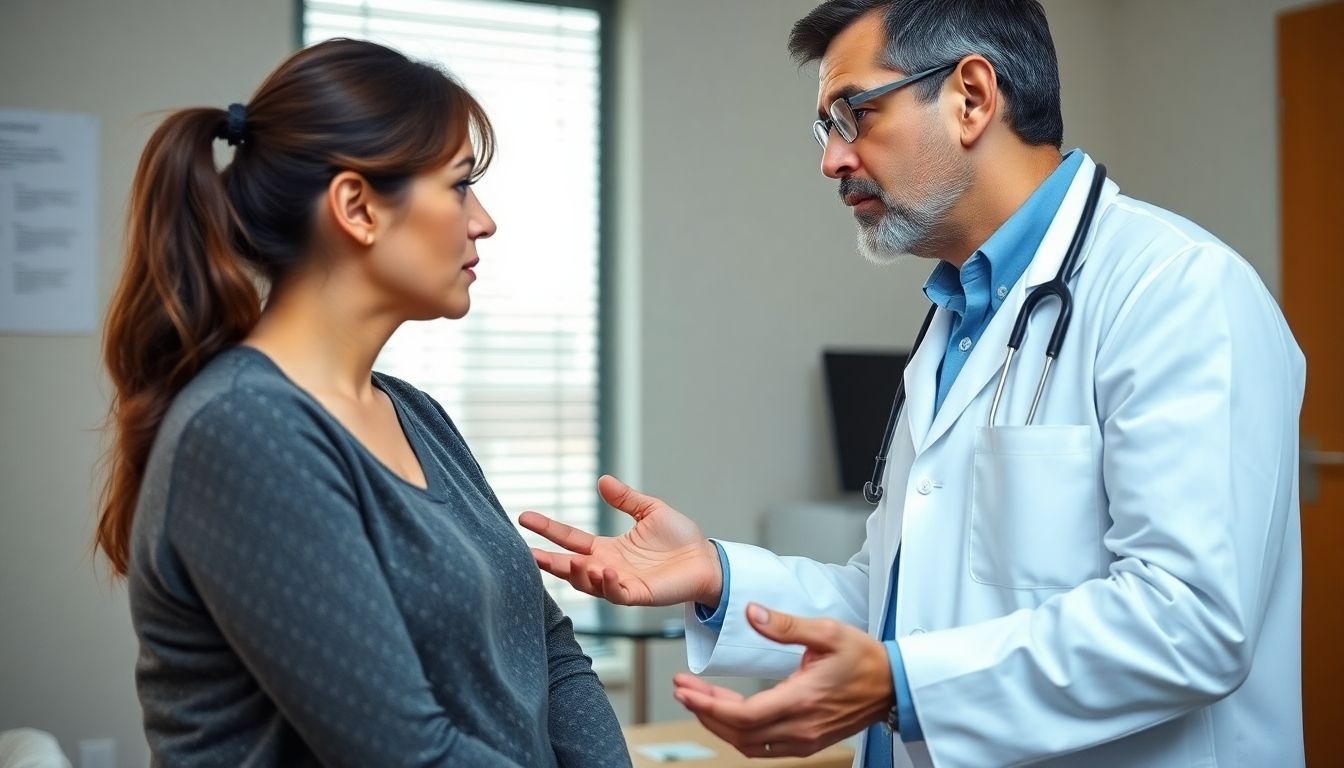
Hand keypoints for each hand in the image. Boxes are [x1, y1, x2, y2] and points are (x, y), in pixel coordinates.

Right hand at [518, 475, 722, 606]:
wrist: (706, 559)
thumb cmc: (680, 538)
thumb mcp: (650, 511)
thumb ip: (626, 499)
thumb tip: (602, 480)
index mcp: (607, 548)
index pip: (571, 539)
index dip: (548, 529)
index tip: (525, 518)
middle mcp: (608, 567)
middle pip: (570, 566)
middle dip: (548, 561)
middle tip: (528, 553)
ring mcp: (621, 583)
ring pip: (588, 584)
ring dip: (577, 574)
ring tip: (570, 561)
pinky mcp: (638, 594)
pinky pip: (617, 593)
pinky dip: (607, 584)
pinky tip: (602, 570)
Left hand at [672, 603, 893, 758]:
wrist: (895, 685)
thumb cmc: (864, 658)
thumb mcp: (827, 631)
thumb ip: (785, 625)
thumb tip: (752, 612)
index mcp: (802, 700)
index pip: (743, 715)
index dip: (708, 705)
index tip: (686, 690)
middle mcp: (800, 727)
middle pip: (738, 732)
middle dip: (704, 712)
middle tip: (682, 690)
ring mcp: (804, 740)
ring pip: (748, 744)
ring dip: (719, 724)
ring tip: (699, 699)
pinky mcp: (808, 743)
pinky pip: (764, 747)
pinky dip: (739, 733)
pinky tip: (728, 714)